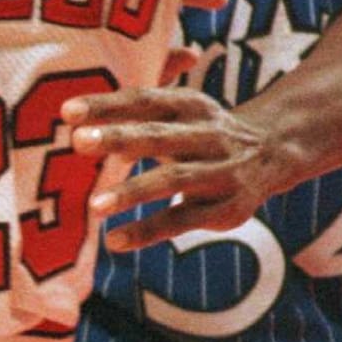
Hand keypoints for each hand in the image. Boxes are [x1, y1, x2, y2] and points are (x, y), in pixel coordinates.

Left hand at [62, 86, 294, 251]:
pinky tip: (115, 240)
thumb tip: (71, 112)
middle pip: (159, 135)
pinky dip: (148, 230)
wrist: (274, 151)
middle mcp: (207, 134)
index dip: (107, 104)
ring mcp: (220, 172)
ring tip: (94, 206)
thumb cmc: (203, 131)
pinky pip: (183, 220)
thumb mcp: (182, 107)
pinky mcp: (227, 209)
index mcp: (189, 105)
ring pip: (173, 179)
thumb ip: (136, 106)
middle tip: (78, 142)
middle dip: (119, 138)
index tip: (67, 111)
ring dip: (133, 192)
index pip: (144, 100)